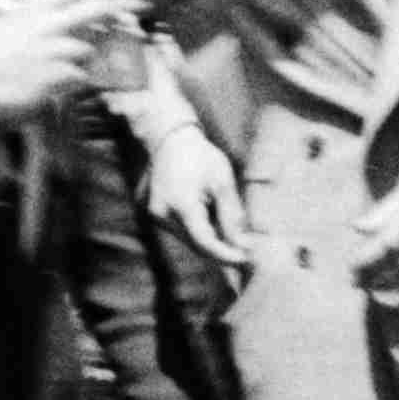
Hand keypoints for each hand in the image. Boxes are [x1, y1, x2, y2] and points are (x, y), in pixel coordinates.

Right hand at [0, 0, 135, 123]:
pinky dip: (78, 79)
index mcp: (29, 9)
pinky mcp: (58, 75)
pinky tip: (71, 82)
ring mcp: (54, 50)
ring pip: (88, 47)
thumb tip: (26, 7)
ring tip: (87, 59)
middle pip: (91, 8)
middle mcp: (45, 25)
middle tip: (130, 1)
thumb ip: (20, 16)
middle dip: (114, 3)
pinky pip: (80, 76)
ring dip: (89, 54)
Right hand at [144, 125, 252, 271]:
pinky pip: (179, 230)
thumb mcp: (222, 183)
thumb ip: (231, 216)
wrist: (170, 140)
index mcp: (180, 204)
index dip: (226, 254)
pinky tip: (209, 218)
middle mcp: (162, 214)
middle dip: (220, 250)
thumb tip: (243, 245)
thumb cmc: (200, 157)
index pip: (205, 241)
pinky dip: (197, 230)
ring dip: (209, 239)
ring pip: (187, 239)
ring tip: (227, 230)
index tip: (246, 259)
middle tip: (244, 251)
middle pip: (196, 244)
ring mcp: (154, 215)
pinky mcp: (152, 215)